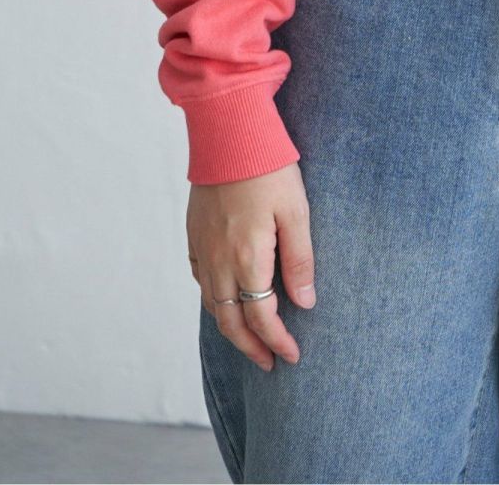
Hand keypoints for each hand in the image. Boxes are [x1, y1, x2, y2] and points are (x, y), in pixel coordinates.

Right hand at [187, 161, 314, 370]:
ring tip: (249, 340)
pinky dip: (213, 300)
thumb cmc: (270, 169)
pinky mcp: (194, 235)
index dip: (277, 341)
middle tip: (269, 364)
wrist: (229, 134)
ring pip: (211, 305)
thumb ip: (300, 260)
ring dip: (230, 329)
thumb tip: (305, 304)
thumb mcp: (297, 212)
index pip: (261, 317)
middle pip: (230, 321)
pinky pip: (201, 281)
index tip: (292, 356)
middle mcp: (219, 261)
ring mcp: (202, 248)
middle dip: (251, 348)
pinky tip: (225, 300)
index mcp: (247, 258)